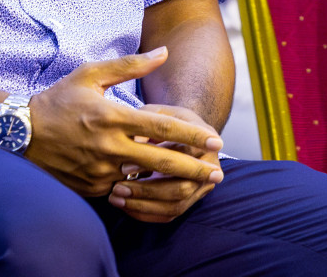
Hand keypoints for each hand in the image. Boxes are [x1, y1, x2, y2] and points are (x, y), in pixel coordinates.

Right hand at [25, 48, 224, 197]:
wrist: (21, 132)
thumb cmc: (59, 99)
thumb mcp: (91, 75)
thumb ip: (130, 65)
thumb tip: (163, 53)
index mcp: (111, 116)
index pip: (162, 128)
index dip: (192, 135)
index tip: (214, 140)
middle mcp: (108, 146)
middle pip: (162, 160)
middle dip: (194, 167)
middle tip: (217, 171)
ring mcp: (99, 169)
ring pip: (145, 179)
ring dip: (172, 182)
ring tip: (196, 183)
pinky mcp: (91, 186)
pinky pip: (123, 189)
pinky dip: (141, 188)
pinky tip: (158, 188)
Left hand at [108, 105, 221, 222]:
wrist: (183, 131)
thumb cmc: (164, 119)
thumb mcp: (156, 112)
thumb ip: (145, 122)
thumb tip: (133, 143)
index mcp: (205, 141)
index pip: (181, 156)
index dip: (151, 163)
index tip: (124, 166)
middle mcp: (210, 168)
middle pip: (181, 187)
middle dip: (147, 190)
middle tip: (118, 187)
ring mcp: (202, 187)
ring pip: (176, 205)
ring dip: (144, 205)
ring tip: (116, 198)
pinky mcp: (191, 201)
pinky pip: (170, 215)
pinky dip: (146, 213)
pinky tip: (124, 206)